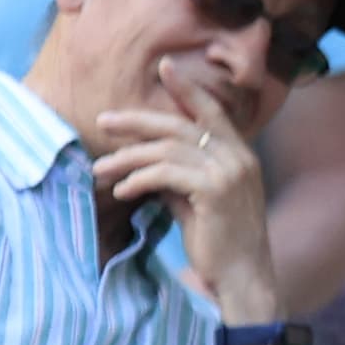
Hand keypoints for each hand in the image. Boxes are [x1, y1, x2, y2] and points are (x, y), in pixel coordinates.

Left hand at [91, 68, 279, 317]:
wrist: (243, 277)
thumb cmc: (219, 242)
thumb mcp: (196, 200)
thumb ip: (178, 175)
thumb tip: (145, 161)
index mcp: (239, 154)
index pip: (210, 111)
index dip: (187, 88)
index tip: (164, 67)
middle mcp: (237, 156)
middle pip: (179, 125)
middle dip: (137, 120)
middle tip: (104, 120)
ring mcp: (228, 171)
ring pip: (166, 149)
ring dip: (128, 158)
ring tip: (101, 169)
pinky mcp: (214, 189)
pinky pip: (166, 174)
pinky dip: (139, 179)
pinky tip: (122, 191)